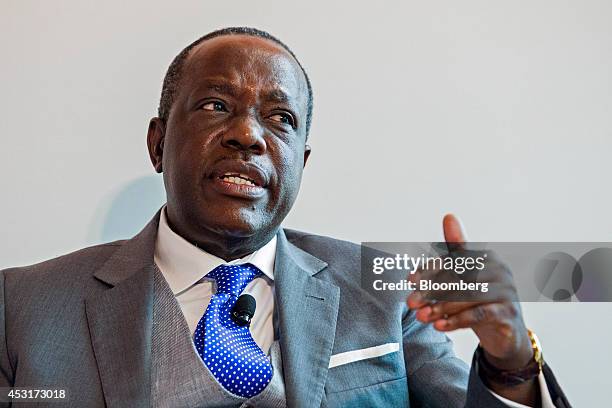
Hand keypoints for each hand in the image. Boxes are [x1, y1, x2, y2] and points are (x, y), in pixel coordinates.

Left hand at [406, 214, 533, 370]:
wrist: (505, 332)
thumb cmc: (480, 299)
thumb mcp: (466, 275)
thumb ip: (455, 251)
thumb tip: (449, 216)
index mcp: (488, 258)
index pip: (455, 260)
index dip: (431, 270)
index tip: (410, 280)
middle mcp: (501, 271)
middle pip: (460, 278)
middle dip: (432, 291)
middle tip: (411, 303)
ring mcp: (507, 292)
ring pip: (468, 297)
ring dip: (440, 308)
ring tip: (421, 317)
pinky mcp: (508, 313)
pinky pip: (479, 314)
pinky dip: (456, 321)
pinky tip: (439, 326)